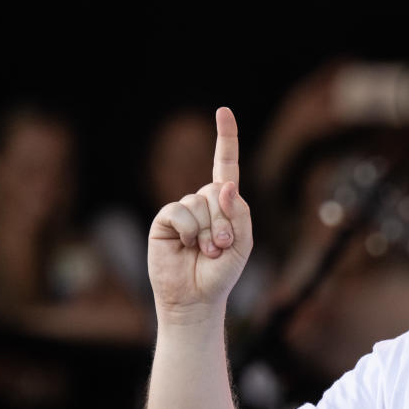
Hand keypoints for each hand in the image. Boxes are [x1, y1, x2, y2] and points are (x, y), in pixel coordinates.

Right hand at [148, 106, 252, 322]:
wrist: (196, 298)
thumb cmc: (221, 272)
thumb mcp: (243, 243)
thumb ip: (240, 212)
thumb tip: (225, 185)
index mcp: (225, 204)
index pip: (225, 165)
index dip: (225, 138)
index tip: (223, 111)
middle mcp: (203, 202)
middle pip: (217, 190)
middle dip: (225, 221)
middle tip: (222, 246)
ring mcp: (183, 210)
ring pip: (199, 202)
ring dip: (209, 231)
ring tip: (206, 251)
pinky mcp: (164, 220)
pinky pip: (179, 212)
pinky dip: (189, 230)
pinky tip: (187, 246)